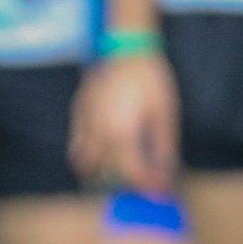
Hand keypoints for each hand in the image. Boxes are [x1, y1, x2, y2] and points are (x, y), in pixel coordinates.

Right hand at [73, 51, 179, 196]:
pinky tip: (104, 150)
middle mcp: (98, 132)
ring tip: (115, 173)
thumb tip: (166, 173)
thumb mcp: (165, 115)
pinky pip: (76, 141)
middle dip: (120, 183)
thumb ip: (164, 148)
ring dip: (96, 172)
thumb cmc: (151, 81)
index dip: (146, 185)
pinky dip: (86, 153)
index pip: (131, 172)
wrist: (128, 50)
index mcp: (122, 134)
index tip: (157, 193)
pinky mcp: (78, 111)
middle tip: (138, 183)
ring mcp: (84, 121)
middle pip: (101, 172)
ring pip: (81, 160)